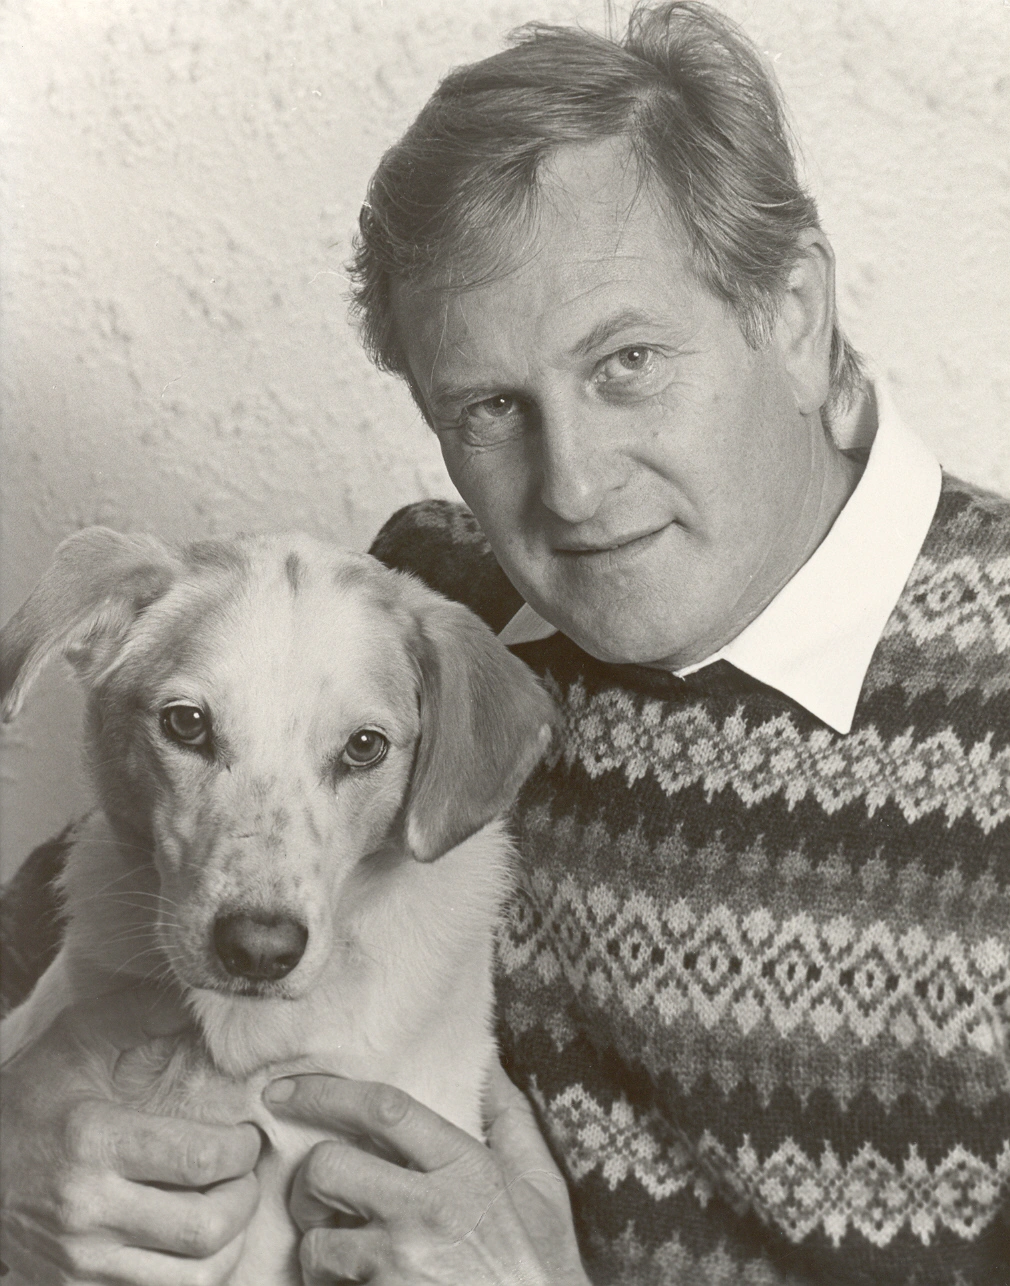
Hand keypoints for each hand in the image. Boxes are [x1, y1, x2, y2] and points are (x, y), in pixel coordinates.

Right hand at [1, 986, 261, 1284]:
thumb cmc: (31, 1097)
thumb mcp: (77, 1038)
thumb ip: (141, 1014)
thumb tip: (204, 1007)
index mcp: (94, 1141)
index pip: (201, 1159)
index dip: (243, 1149)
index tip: (246, 1136)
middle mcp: (87, 1211)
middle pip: (204, 1228)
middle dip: (244, 1199)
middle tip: (245, 1174)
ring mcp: (79, 1262)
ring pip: (190, 1278)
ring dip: (227, 1244)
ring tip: (227, 1208)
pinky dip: (192, 1277)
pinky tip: (195, 1244)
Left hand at [266, 1062, 588, 1285]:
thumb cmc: (539, 1267)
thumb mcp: (540, 1187)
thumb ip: (509, 1119)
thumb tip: (487, 1058)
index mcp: (467, 1168)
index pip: (385, 1108)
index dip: (325, 1092)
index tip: (283, 1090)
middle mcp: (431, 1211)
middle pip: (327, 1167)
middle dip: (312, 1184)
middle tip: (326, 1200)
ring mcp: (402, 1266)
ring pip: (315, 1240)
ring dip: (320, 1250)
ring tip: (347, 1258)